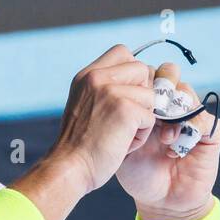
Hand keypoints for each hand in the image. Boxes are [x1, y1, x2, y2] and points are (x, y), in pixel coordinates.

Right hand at [44, 44, 156, 194]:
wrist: (69, 168)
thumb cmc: (80, 145)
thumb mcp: (85, 105)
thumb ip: (104, 88)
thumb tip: (140, 77)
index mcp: (87, 74)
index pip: (123, 52)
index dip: (133, 73)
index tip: (127, 97)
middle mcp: (97, 77)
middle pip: (142, 69)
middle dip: (143, 94)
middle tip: (127, 117)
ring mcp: (110, 91)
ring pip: (150, 95)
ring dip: (143, 118)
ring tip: (122, 133)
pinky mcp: (124, 109)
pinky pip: (151, 117)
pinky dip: (142, 135)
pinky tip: (123, 143)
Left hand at [115, 60, 219, 219]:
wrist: (159, 200)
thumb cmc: (137, 173)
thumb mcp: (121, 139)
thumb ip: (121, 113)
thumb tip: (116, 86)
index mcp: (148, 101)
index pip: (147, 72)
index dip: (140, 80)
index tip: (130, 99)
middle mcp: (171, 104)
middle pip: (170, 72)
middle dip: (159, 86)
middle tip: (150, 106)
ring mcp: (191, 116)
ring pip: (186, 93)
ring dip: (173, 113)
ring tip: (163, 138)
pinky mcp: (209, 133)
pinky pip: (204, 119)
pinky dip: (189, 131)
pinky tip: (174, 150)